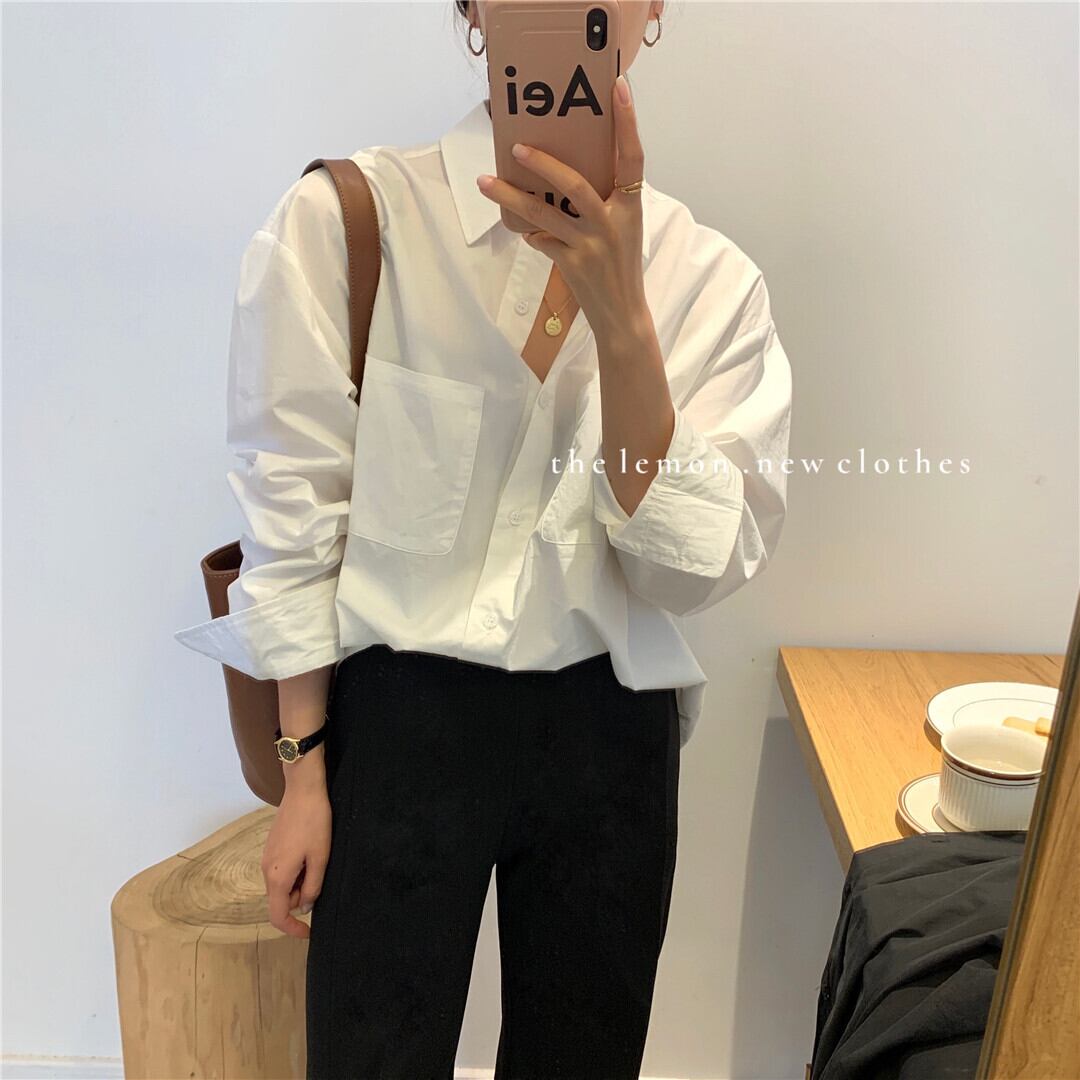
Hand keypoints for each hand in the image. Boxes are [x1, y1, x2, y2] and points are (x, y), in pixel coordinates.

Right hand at [261, 778, 330, 938]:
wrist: (303, 790)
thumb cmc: (314, 823)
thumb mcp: (320, 858)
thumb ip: (312, 887)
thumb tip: (304, 908)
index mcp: (277, 877)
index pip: (277, 916)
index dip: (292, 929)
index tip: (309, 932)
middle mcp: (266, 870)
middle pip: (280, 900)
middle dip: (300, 899)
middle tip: (321, 879)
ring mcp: (267, 857)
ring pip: (281, 884)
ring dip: (299, 883)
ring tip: (317, 862)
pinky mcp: (272, 846)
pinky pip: (281, 870)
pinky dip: (295, 871)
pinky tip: (310, 853)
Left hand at [476, 74, 648, 344]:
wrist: (622, 314)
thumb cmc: (621, 265)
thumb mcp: (623, 227)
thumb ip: (605, 199)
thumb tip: (563, 171)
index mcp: (631, 207)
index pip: (633, 157)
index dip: (627, 122)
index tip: (618, 88)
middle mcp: (612, 223)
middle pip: (574, 185)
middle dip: (543, 164)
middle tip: (516, 147)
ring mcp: (590, 245)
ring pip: (544, 214)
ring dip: (512, 197)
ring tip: (486, 182)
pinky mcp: (571, 265)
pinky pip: (541, 240)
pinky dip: (529, 231)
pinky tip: (518, 226)